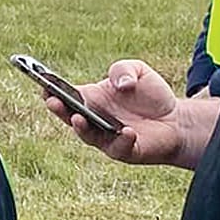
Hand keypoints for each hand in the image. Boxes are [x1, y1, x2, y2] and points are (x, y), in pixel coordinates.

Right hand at [45, 59, 185, 165]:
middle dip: (58, 110)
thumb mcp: (138, 70)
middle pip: (68, 117)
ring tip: (78, 118)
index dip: (51, 90)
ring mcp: (106, 138)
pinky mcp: (124, 151)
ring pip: (87, 136)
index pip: (64, 95)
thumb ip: (123, 69)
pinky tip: (127, 131)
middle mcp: (93, 120)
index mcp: (90, 99)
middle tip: (52, 101)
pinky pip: (119, 147)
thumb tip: (120, 84)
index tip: (43, 83)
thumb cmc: (151, 96)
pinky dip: (121, 140)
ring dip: (81, 128)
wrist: (177, 120)